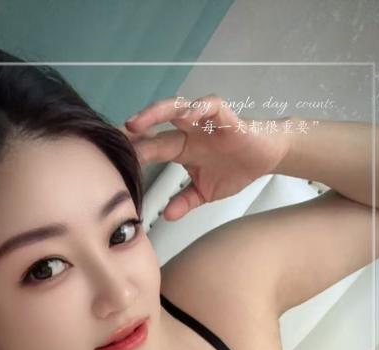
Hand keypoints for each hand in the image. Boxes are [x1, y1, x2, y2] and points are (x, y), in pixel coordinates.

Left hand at [121, 94, 291, 219]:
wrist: (266, 158)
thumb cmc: (235, 169)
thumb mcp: (205, 192)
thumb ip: (185, 201)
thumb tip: (167, 215)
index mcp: (180, 149)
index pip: (150, 148)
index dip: (133, 152)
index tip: (112, 160)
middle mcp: (187, 132)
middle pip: (155, 126)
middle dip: (135, 132)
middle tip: (114, 139)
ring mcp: (204, 121)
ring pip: (176, 109)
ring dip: (155, 113)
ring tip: (137, 122)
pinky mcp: (224, 115)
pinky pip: (209, 106)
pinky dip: (199, 108)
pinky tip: (189, 114)